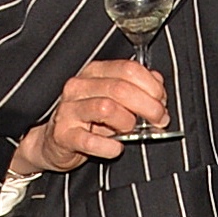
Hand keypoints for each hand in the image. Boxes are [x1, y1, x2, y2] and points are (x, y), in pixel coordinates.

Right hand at [12, 59, 166, 175]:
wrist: (55, 142)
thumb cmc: (92, 118)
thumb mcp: (116, 98)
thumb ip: (139, 88)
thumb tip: (158, 84)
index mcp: (96, 72)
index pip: (129, 69)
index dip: (152, 86)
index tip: (162, 101)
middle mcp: (79, 86)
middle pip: (121, 89)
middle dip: (148, 106)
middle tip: (159, 120)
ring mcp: (68, 110)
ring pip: (106, 108)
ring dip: (128, 122)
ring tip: (132, 131)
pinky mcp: (61, 135)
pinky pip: (90, 140)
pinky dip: (109, 146)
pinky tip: (117, 148)